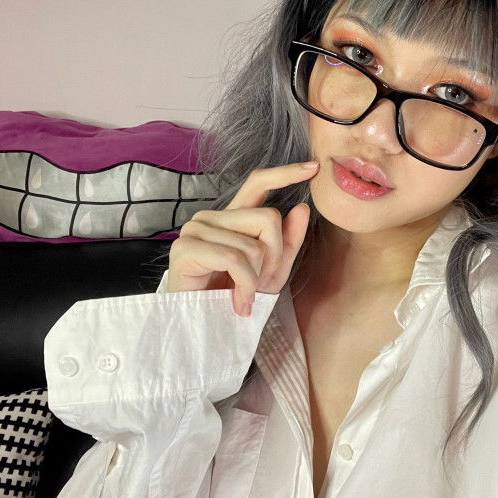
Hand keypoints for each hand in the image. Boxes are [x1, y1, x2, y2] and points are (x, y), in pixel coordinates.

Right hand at [166, 160, 319, 314]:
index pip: (257, 183)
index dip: (284, 173)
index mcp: (231, 217)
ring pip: (253, 244)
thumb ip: (287, 242)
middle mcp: (211, 217)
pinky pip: (235, 259)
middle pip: (268, 218)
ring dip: (256, 278)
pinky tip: (239, 303)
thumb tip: (302, 209)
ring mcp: (195, 230)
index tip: (312, 168)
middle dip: (274, 257)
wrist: (204, 329)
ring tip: (244, 296)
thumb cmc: (233, 298)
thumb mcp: (271, 271)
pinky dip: (244, 286)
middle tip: (260, 284)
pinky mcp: (186, 249)